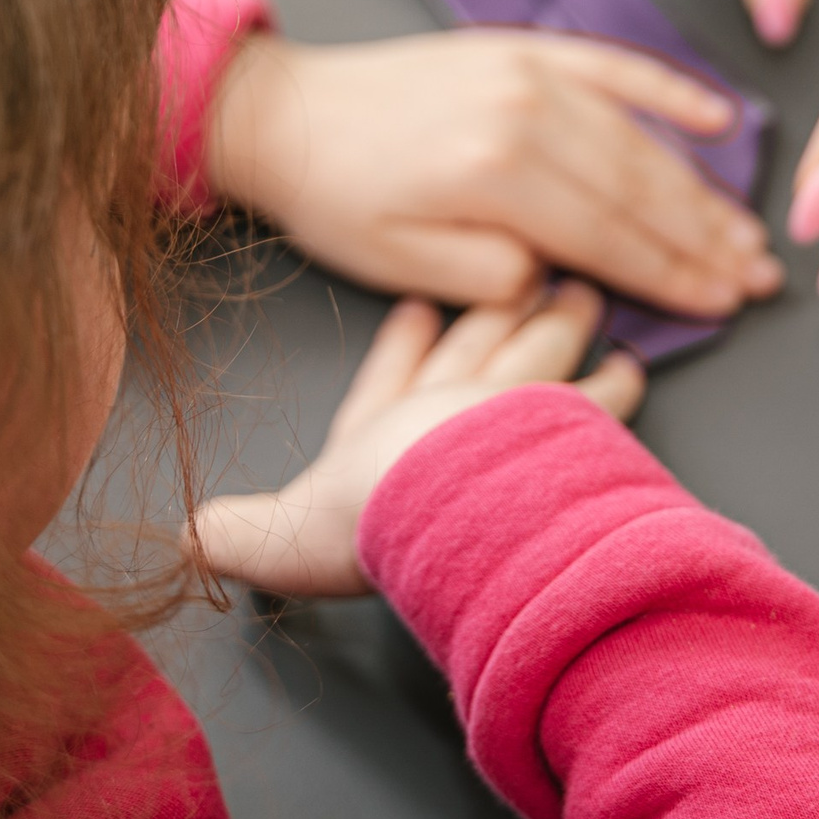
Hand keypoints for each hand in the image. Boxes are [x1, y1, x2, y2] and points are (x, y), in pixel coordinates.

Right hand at [193, 285, 644, 596]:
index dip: (401, 352)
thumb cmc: (366, 512)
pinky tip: (631, 369)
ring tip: (582, 298)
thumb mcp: (283, 535)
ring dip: (558, 325)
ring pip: (538, 352)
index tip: (415, 314)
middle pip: (475, 346)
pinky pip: (600, 397)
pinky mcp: (569, 420)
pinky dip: (614, 385)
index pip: (390, 379)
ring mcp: (510, 404)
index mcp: (382, 427)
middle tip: (522, 277)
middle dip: (495, 310)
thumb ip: (243, 535)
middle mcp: (447, 403)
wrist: (441, 494)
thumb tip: (186, 541)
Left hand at [201, 29, 780, 315]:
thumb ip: (489, 277)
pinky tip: (720, 120)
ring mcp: (532, 71)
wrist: (288, 113)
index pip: (609, 236)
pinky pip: (618, 69)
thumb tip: (559, 279)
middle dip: (708, 237)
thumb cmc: (336, 195)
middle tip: (763, 274)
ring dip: (701, 187)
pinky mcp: (525, 48)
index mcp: (496, 171)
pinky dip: (672, 94)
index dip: (674, 275)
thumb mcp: (400, 263)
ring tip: (748, 229)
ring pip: (640, 137)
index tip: (724, 301)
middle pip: (641, 187)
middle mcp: (527, 110)